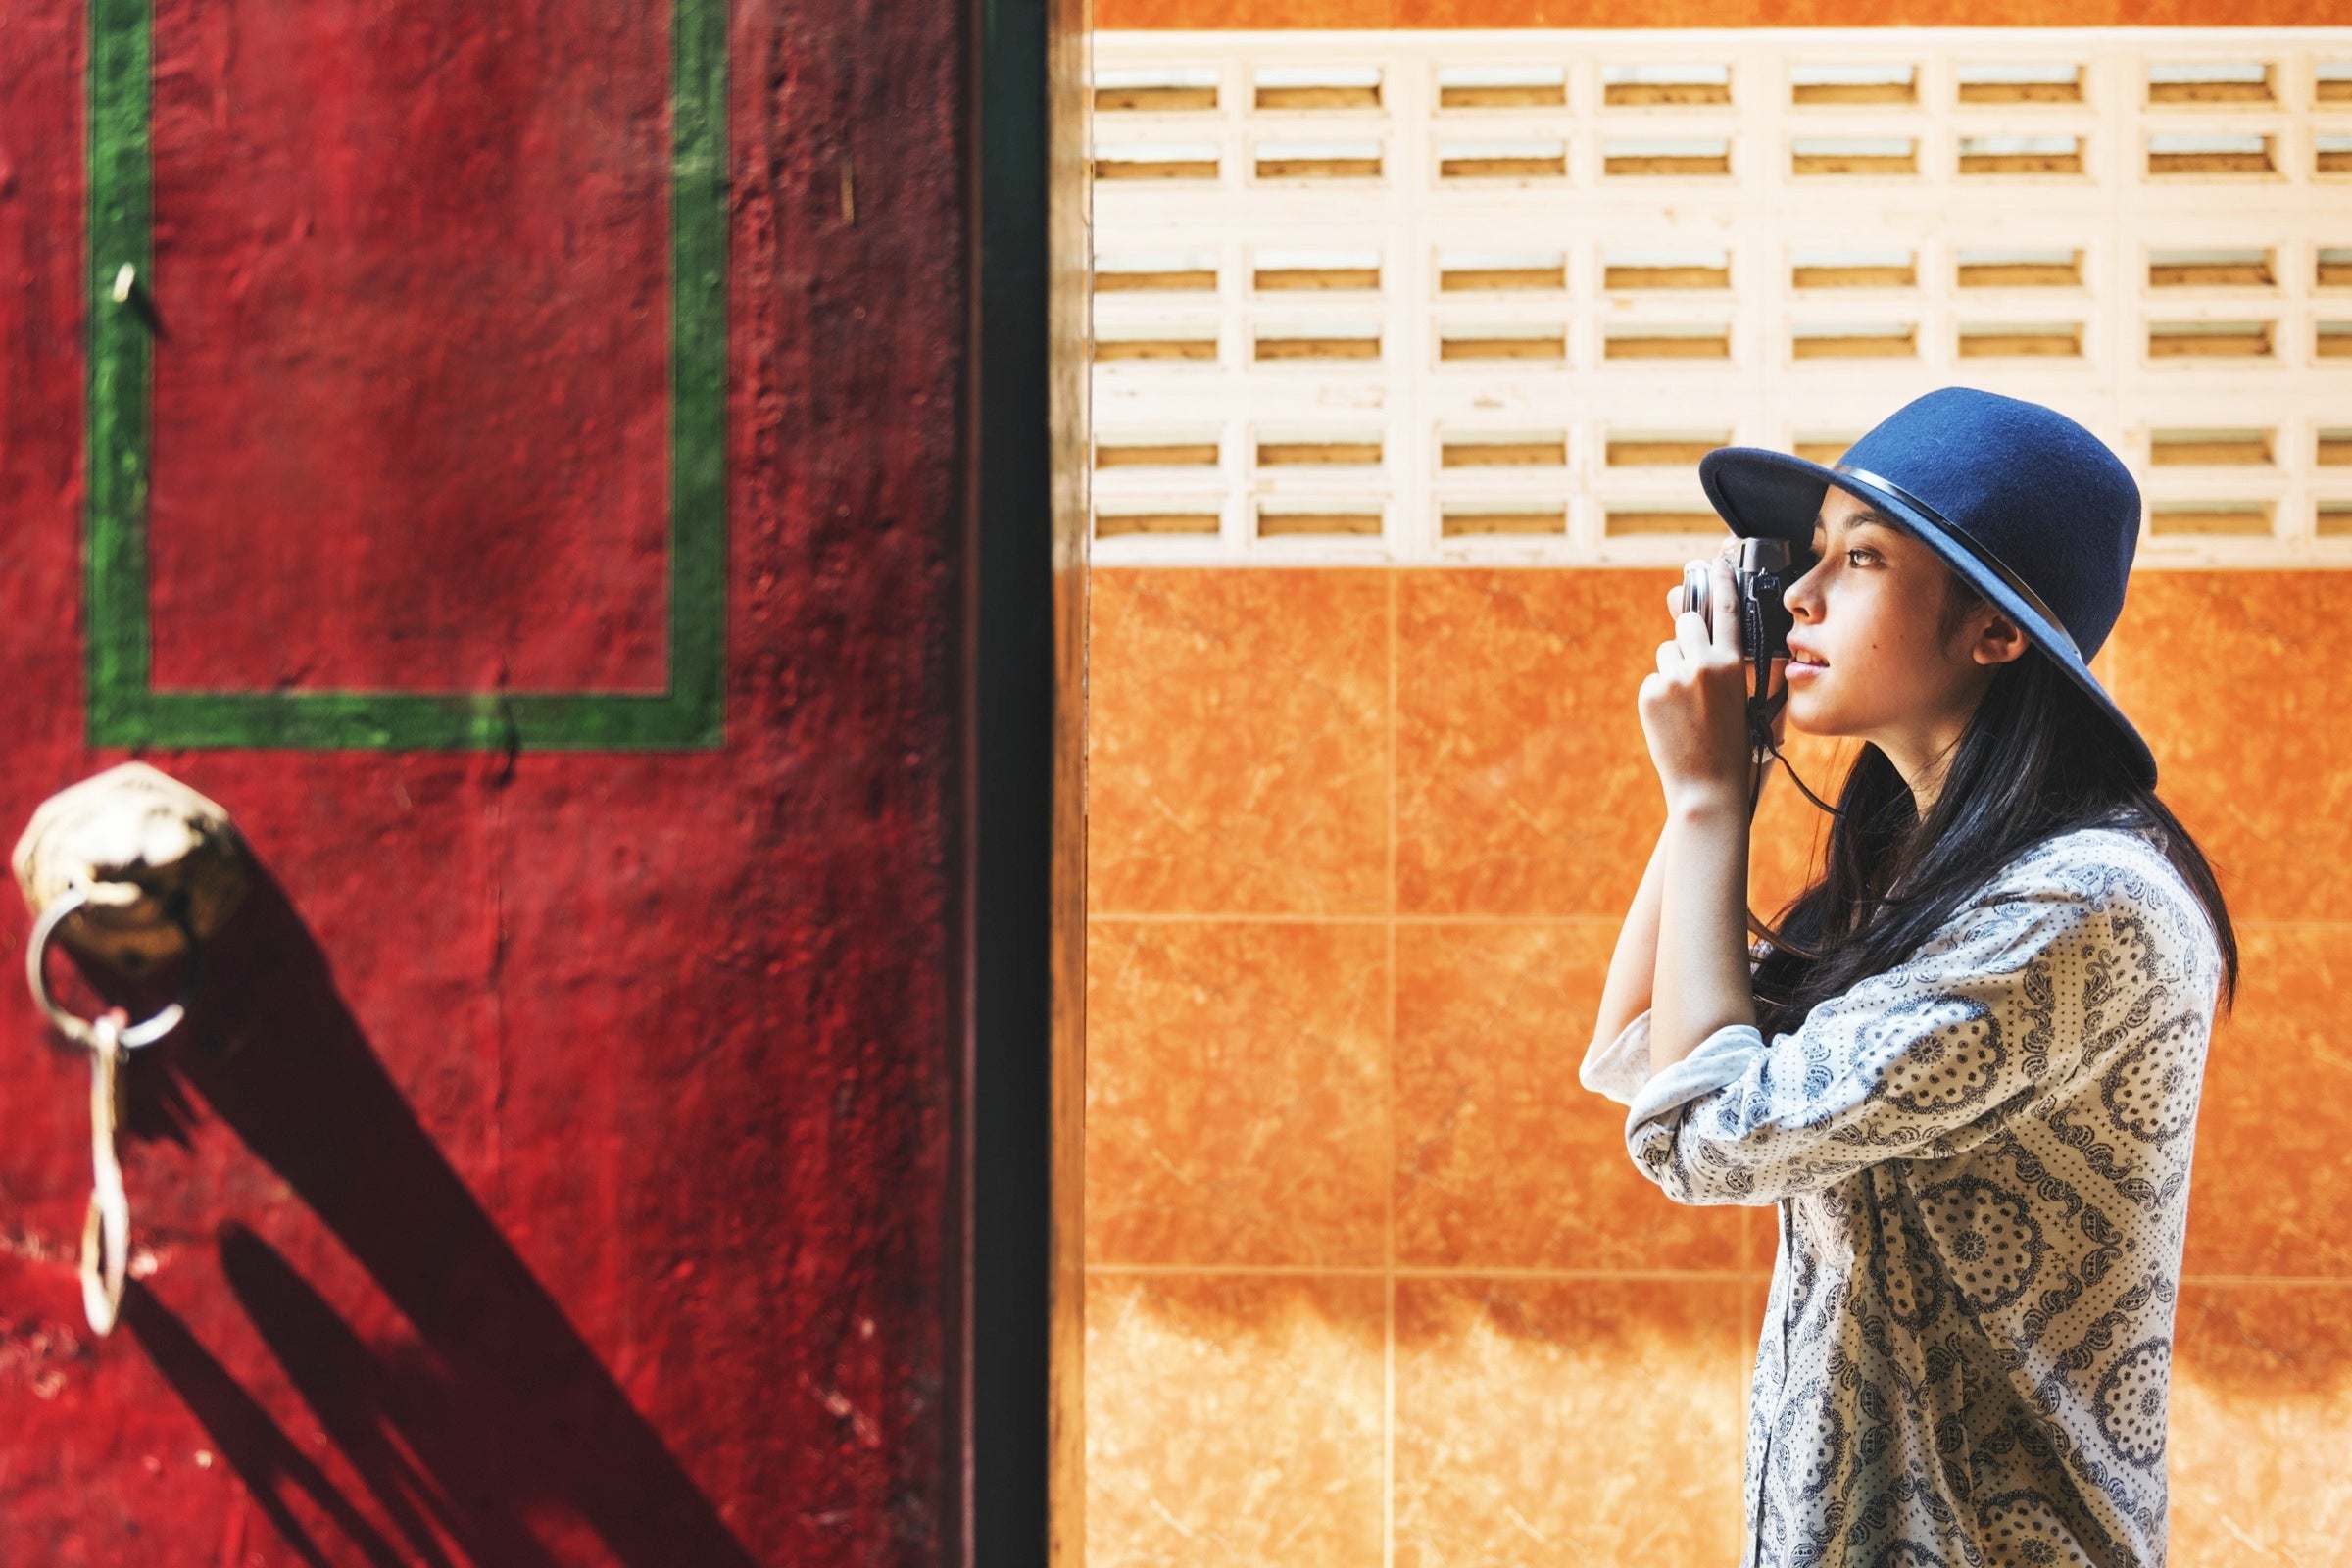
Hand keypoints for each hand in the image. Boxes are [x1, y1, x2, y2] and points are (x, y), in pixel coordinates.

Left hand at [1640, 556, 1755, 816]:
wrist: (1708, 789)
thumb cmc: (1739, 749)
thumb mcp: (1754, 702)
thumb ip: (1745, 665)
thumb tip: (1722, 635)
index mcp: (1735, 664)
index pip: (1727, 609)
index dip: (1720, 583)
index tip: (1713, 564)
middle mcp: (1703, 664)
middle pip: (1686, 621)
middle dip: (1688, 634)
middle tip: (1696, 662)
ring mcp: (1673, 678)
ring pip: (1667, 651)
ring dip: (1675, 667)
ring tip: (1690, 706)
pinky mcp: (1650, 694)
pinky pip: (1654, 678)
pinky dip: (1661, 693)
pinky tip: (1676, 720)